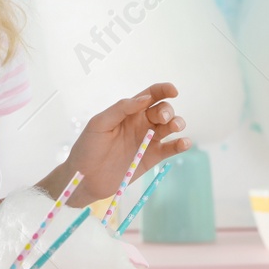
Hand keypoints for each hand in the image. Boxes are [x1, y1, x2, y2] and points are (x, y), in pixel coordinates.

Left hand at [54, 82, 192, 207]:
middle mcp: (141, 123)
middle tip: (161, 119)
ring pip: (170, 127)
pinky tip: (184, 142)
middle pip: (163, 110)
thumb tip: (145, 98)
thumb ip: (121, 109)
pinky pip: (170, 149)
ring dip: (178, 123)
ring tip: (174, 127)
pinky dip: (181, 144)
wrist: (84, 178)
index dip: (163, 90)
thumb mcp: (99, 123)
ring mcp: (148, 141)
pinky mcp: (152, 158)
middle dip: (167, 111)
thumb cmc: (88, 147)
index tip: (173, 91)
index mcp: (128, 111)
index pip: (150, 95)